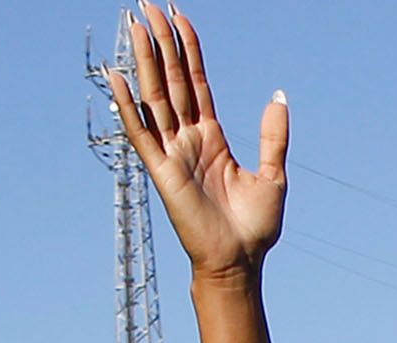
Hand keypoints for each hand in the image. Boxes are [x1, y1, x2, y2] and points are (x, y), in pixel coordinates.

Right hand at [105, 5, 286, 280]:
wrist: (240, 263)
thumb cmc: (255, 229)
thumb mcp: (273, 176)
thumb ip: (273, 136)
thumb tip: (278, 95)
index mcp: (212, 138)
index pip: (196, 82)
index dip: (189, 49)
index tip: (179, 16)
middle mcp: (188, 140)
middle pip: (172, 81)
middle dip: (162, 43)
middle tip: (148, 4)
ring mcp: (173, 155)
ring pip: (155, 98)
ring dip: (145, 61)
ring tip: (136, 24)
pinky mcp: (163, 173)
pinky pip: (142, 135)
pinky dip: (129, 107)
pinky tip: (118, 78)